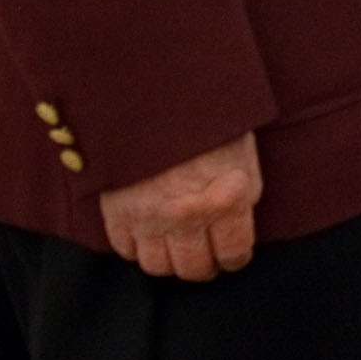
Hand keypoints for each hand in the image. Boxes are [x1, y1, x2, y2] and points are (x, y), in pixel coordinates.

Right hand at [101, 133, 260, 280]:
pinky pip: (125, 250)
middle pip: (193, 268)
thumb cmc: (210, 118)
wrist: (156, 91)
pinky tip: (149, 234)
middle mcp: (188, 216)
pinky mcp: (117, 211)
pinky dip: (137, 248)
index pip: (234, 254)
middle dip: (204, 266)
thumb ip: (243, 196)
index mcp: (227, 200)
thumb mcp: (244, 155)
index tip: (233, 255)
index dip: (236, 257)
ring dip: (169, 261)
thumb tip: (236, 226)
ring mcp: (149, 217)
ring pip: (157, 266)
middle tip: (206, 258)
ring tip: (176, 248)